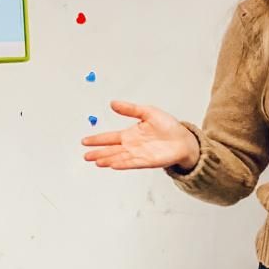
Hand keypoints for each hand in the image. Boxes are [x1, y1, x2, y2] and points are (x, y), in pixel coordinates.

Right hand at [81, 101, 198, 170]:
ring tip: (95, 161)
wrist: (183, 139)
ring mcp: (138, 154)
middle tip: (85, 155)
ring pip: (118, 157)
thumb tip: (113, 103)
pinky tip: (112, 164)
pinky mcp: (146, 161)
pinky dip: (121, 163)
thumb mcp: (148, 112)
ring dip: (107, 159)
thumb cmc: (168, 126)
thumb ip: (130, 109)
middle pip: (111, 149)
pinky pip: (131, 162)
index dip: (97, 139)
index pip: (110, 137)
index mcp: (131, 134)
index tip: (85, 141)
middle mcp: (132, 145)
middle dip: (98, 152)